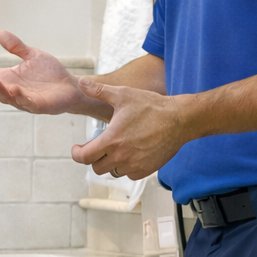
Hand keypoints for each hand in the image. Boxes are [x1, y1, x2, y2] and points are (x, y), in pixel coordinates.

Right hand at [0, 30, 91, 115]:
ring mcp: (24, 99)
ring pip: (6, 96)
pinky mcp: (38, 106)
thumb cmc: (50, 74)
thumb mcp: (32, 56)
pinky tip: (14, 89)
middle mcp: (12, 90)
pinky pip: (26, 102)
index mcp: (8, 79)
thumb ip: (16, 47)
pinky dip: (19, 97)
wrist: (71, 86)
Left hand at [70, 77, 188, 179]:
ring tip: (114, 148)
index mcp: (111, 140)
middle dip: (93, 158)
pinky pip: (128, 174)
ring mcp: (134, 165)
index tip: (77, 148)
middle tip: (97, 146)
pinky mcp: (146, 170)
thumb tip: (81, 82)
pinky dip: (125, 167)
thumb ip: (99, 91)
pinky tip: (129, 153)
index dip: (77, 154)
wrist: (179, 119)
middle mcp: (121, 156)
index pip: (85, 157)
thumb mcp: (123, 94)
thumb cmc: (151, 106)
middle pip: (96, 167)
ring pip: (112, 172)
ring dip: (109, 163)